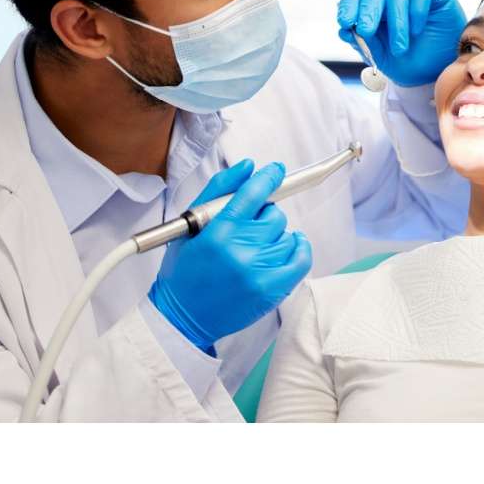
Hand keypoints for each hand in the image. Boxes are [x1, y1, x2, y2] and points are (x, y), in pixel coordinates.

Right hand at [148, 160, 312, 351]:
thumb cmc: (185, 269)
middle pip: (274, 215)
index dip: (268, 178)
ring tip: (254, 248)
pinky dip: (298, 249)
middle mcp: (240, 251)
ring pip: (288, 235)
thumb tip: (249, 166)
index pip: (253, 194)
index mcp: (217, 232)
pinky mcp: (273, 290)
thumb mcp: (190, 224)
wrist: (183, 317)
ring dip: (276, 237)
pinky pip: (301, 258)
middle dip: (263, 216)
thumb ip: (219, 190)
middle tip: (246, 229)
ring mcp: (259, 272)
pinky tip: (286, 247)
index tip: (275, 171)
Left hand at [336, 0, 466, 86]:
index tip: (345, 23)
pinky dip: (417, 10)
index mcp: (370, 5)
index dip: (347, 7)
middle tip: (365, 31)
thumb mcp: (382, 57)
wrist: (441, 68)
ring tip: (400, 49)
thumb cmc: (409, 60)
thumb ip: (364, 43)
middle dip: (367, 12)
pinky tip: (417, 30)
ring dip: (396, 23)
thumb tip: (343, 30)